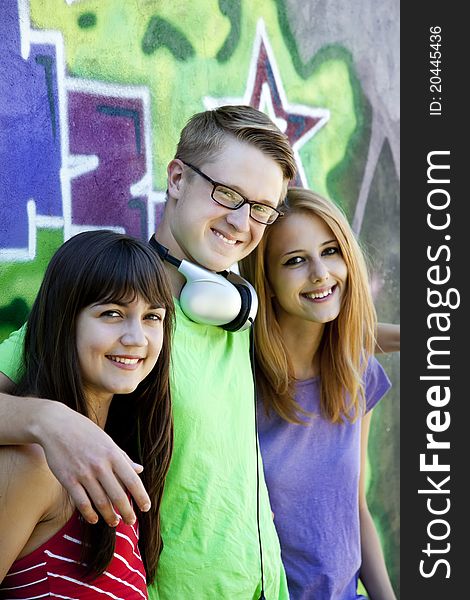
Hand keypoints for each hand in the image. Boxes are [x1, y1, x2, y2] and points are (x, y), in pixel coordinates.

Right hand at [32, 401, 150, 525]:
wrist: (55, 425)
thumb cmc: (85, 432)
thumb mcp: (108, 441)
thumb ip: (124, 458)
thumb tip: (140, 470)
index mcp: (113, 454)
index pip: (132, 480)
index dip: (141, 496)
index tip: (146, 507)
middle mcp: (100, 465)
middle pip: (118, 496)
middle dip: (127, 512)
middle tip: (131, 521)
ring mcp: (83, 473)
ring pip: (100, 502)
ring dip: (109, 516)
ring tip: (114, 522)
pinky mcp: (68, 480)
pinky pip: (81, 502)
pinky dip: (89, 514)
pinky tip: (94, 519)